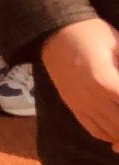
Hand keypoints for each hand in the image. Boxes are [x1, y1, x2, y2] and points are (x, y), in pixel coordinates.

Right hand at [42, 17, 118, 146]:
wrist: (52, 29)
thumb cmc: (90, 32)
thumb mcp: (118, 43)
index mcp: (106, 81)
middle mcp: (93, 98)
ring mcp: (81, 104)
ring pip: (112, 133)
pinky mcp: (73, 106)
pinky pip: (95, 130)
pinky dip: (110, 135)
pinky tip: (118, 130)